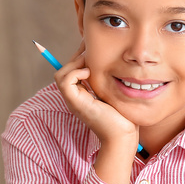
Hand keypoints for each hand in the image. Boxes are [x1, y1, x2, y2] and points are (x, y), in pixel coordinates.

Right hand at [55, 43, 139, 183]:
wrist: (122, 136)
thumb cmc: (123, 117)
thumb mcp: (114, 92)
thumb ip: (109, 80)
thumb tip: (113, 60)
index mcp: (82, 94)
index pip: (72, 69)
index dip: (79, 56)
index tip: (91, 47)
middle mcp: (75, 97)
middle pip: (65, 69)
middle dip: (77, 55)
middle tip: (91, 49)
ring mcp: (73, 101)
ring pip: (60, 74)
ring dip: (75, 63)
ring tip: (90, 63)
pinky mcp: (76, 103)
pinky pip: (65, 81)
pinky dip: (75, 72)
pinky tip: (89, 74)